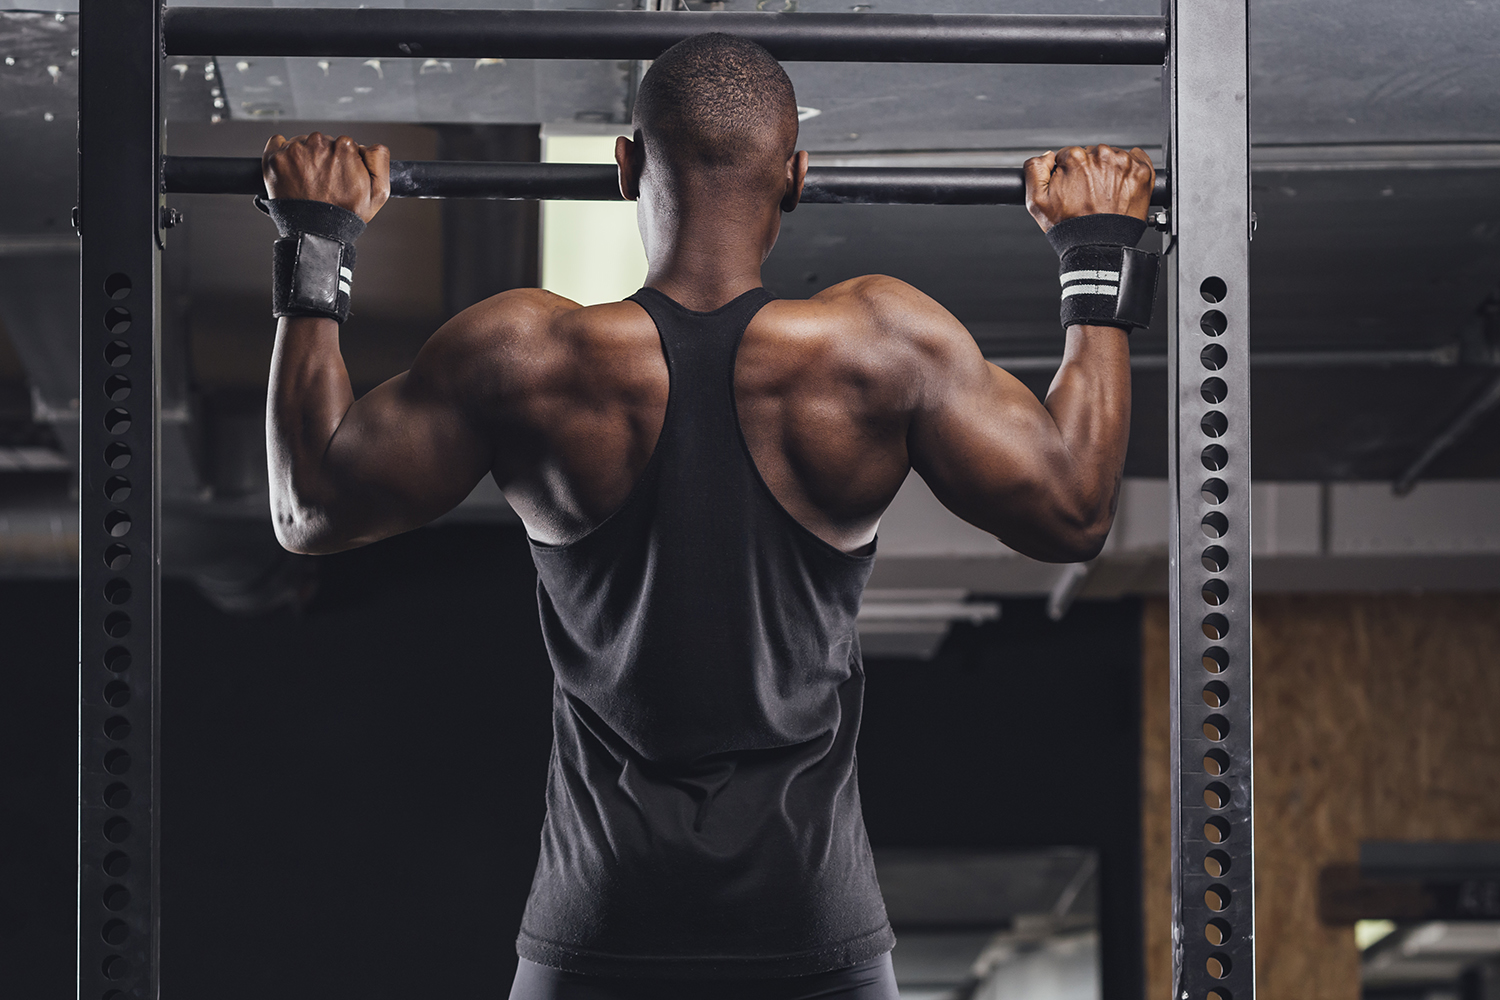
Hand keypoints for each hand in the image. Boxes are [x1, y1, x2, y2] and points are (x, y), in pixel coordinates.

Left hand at [262, 132, 390, 222]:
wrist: (315, 233)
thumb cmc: (346, 215)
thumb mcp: (379, 192)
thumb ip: (379, 160)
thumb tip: (367, 145)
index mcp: (344, 147)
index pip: (343, 144)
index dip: (343, 161)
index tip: (339, 177)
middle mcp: (318, 144)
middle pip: (321, 142)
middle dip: (322, 158)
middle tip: (323, 183)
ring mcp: (293, 150)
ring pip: (301, 143)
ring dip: (303, 158)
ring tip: (307, 182)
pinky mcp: (274, 158)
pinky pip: (277, 142)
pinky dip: (282, 152)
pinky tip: (290, 171)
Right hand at [1023, 145, 1154, 232]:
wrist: (1098, 247)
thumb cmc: (1070, 228)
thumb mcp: (1036, 202)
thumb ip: (1034, 170)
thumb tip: (1046, 156)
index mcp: (1075, 159)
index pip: (1070, 155)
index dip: (1069, 173)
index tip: (1073, 188)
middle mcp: (1101, 156)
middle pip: (1092, 155)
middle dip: (1089, 171)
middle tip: (1089, 195)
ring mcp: (1124, 163)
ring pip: (1113, 157)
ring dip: (1109, 171)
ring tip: (1105, 196)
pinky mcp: (1142, 172)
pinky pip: (1138, 159)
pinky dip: (1130, 170)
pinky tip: (1122, 188)